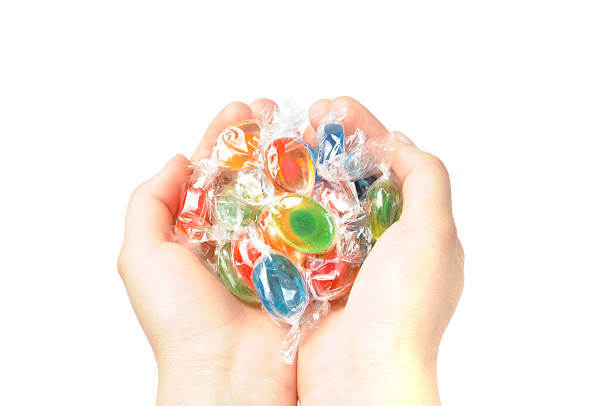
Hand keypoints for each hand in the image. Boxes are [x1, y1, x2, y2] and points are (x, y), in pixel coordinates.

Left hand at [118, 99, 297, 404]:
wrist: (228, 377)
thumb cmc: (180, 321)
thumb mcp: (141, 256)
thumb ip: (148, 203)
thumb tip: (176, 160)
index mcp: (200, 232)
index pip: (213, 172)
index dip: (226, 138)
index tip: (243, 109)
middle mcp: (240, 238)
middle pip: (254, 176)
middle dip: (266, 140)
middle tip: (278, 111)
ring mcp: (276, 251)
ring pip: (288, 195)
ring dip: (297, 162)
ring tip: (308, 130)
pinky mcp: (307, 268)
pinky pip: (318, 226)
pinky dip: (325, 199)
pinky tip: (331, 171)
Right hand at [297, 97, 463, 404]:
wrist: (361, 374)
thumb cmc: (404, 307)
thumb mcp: (434, 233)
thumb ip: (427, 179)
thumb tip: (398, 142)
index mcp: (413, 232)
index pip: (390, 166)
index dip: (365, 131)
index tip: (336, 108)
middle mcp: (378, 244)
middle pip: (353, 177)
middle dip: (331, 142)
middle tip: (307, 117)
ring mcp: (341, 259)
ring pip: (321, 198)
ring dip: (304, 167)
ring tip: (283, 140)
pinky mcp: (308, 274)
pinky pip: (295, 228)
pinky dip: (283, 202)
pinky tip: (269, 181)